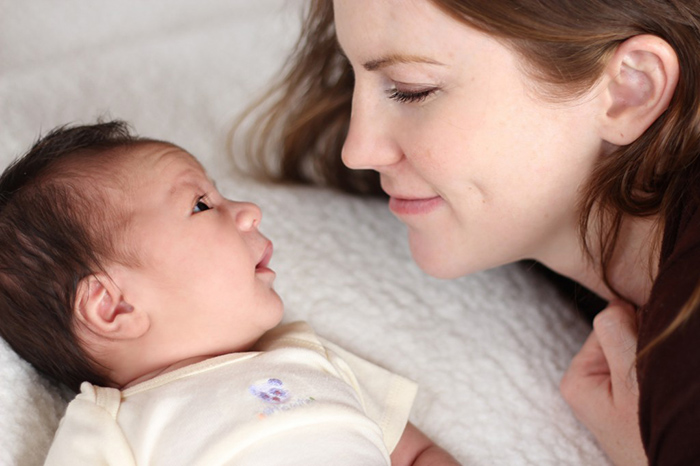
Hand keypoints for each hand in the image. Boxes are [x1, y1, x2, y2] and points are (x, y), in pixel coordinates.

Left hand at [560, 300, 646, 465]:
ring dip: (652, 363)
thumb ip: (616, 334)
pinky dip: (654, 376)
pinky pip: (640, 374)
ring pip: (634, 355)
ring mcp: (606, 395)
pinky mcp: (625, 404)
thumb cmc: (649, 435)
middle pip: (620, 339)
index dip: (636, 327)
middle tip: (659, 376)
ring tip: (661, 389)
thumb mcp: (632, 380)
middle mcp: (586, 384)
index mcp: (577, 377)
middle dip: (644, 347)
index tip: (654, 352)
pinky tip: (661, 395)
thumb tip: (614, 302)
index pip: (607, 324)